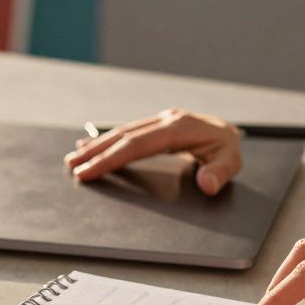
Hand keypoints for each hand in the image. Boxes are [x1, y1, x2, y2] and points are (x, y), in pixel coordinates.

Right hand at [64, 108, 240, 195]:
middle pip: (123, 137)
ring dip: (97, 145)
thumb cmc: (227, 148)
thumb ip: (220, 173)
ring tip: (74, 157)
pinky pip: (128, 132)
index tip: (91, 171)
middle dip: (96, 152)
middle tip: (72, 165)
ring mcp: (159, 120)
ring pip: (122, 132)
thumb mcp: (231, 161)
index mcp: (179, 128)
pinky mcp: (155, 124)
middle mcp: (166, 119)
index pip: (137, 145)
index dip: (111, 159)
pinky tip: (90, 144)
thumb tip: (207, 184)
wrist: (229, 130)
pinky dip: (107, 139)